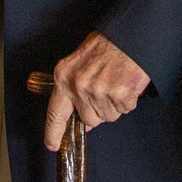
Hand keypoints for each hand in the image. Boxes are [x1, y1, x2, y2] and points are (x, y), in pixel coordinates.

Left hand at [43, 32, 148, 151]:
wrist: (129, 36)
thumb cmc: (105, 45)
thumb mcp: (79, 62)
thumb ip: (75, 89)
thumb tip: (81, 117)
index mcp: (64, 77)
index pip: (55, 112)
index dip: (53, 132)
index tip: (52, 145)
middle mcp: (79, 86)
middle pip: (88, 119)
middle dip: (97, 110)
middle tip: (104, 89)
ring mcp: (99, 93)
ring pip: (107, 117)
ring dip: (113, 105)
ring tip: (115, 81)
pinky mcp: (119, 96)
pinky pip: (124, 110)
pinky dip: (127, 100)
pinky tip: (125, 83)